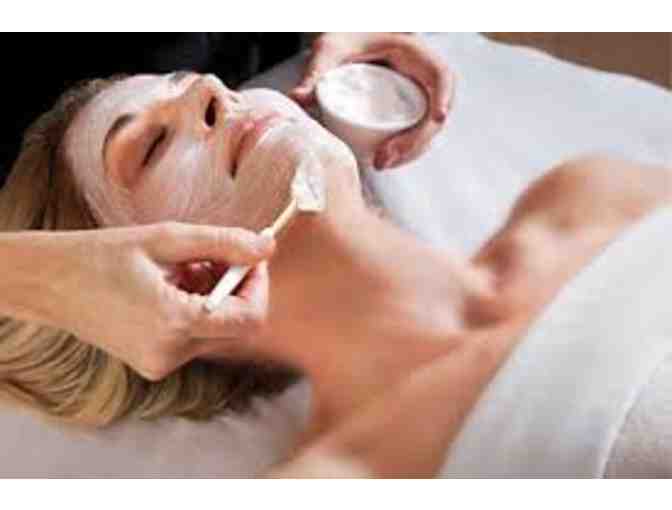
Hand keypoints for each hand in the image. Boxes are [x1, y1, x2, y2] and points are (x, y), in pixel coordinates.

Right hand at [2, 223, 274, 380]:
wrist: (50, 284)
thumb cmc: (102, 255)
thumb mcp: (167, 239)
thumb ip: (224, 243)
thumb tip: (268, 248)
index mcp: (175, 323)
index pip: (249, 318)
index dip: (258, 287)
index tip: (250, 259)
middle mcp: (171, 353)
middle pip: (237, 327)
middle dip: (235, 289)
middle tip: (212, 258)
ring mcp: (161, 364)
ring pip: (217, 332)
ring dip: (215, 298)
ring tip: (183, 269)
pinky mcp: (154, 364)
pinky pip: (195, 338)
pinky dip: (197, 311)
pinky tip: (171, 287)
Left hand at [291, 33, 453, 169]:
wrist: (349, 36)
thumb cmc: (347, 35)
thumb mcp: (331, 48)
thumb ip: (316, 72)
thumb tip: (297, 97)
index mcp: (412, 54)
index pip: (441, 75)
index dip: (444, 98)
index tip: (437, 119)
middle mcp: (420, 76)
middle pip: (435, 112)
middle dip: (415, 141)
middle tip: (384, 158)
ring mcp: (417, 95)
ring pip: (427, 128)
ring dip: (411, 151)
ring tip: (381, 163)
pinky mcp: (408, 110)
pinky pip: (416, 131)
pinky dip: (406, 149)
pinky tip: (385, 160)